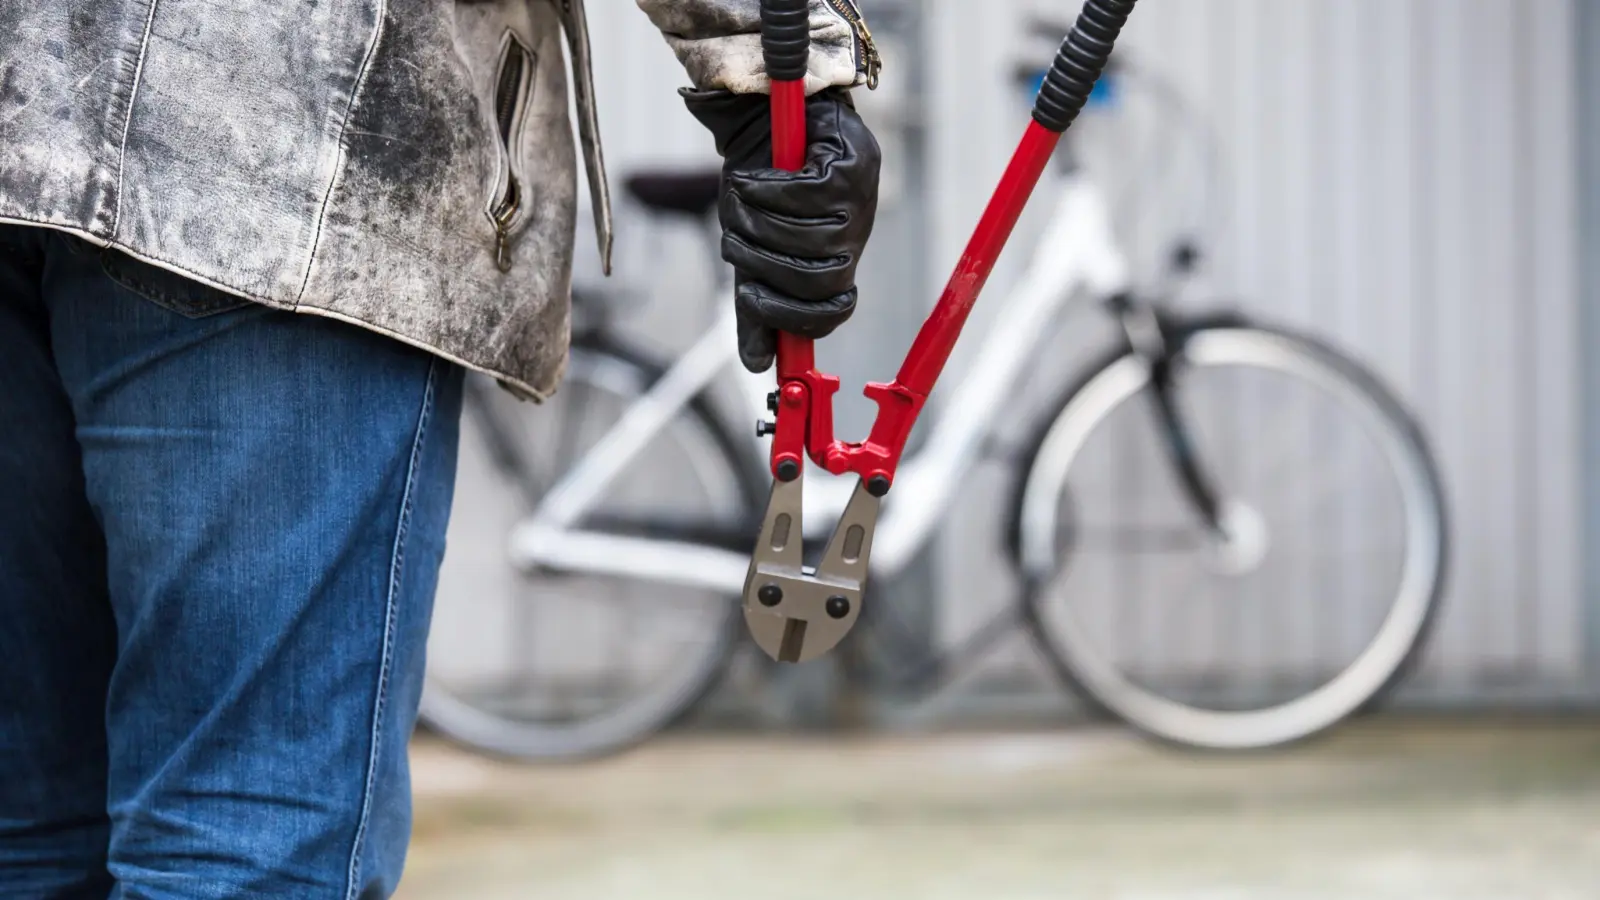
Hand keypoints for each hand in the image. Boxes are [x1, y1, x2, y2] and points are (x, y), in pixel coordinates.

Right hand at [683, 87, 881, 372]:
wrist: (763, 113)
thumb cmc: (759, 183)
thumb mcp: (752, 248)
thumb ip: (755, 303)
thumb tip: (756, 365)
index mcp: (835, 260)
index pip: (832, 310)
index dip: (795, 318)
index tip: (754, 299)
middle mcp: (854, 233)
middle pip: (817, 278)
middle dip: (764, 263)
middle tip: (734, 239)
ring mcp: (861, 200)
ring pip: (809, 238)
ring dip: (759, 220)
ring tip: (741, 198)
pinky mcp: (852, 163)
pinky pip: (805, 195)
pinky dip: (767, 188)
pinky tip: (753, 175)